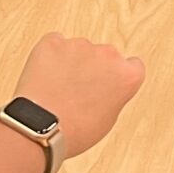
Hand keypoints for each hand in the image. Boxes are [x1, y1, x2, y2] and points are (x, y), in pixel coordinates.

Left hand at [13, 33, 144, 160]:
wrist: (41, 127)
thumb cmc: (75, 129)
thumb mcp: (109, 119)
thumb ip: (114, 95)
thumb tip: (105, 87)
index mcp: (127, 75)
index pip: (133, 65)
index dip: (119, 76)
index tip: (109, 83)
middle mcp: (108, 54)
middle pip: (106, 55)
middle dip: (95, 68)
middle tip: (80, 91)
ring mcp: (80, 45)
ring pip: (79, 49)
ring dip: (72, 62)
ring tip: (59, 89)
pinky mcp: (53, 42)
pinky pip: (54, 43)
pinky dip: (51, 56)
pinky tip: (46, 76)